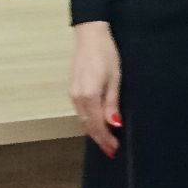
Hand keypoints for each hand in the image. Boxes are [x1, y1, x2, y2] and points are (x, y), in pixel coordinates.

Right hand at [68, 21, 122, 158]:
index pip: (97, 125)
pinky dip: (88, 121)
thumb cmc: (107, 55)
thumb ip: (113, 103)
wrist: (90, 37)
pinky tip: (97, 123)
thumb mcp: (115, 78)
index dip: (105, 139)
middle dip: (100, 139)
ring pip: (82, 120)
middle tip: (111, 150)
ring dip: (93, 131)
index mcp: (89, 96)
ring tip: (106, 141)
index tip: (114, 149)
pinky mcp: (72, 90)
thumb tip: (115, 124)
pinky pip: (80, 111)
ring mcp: (72, 94)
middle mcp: (77, 98)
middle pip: (88, 125)